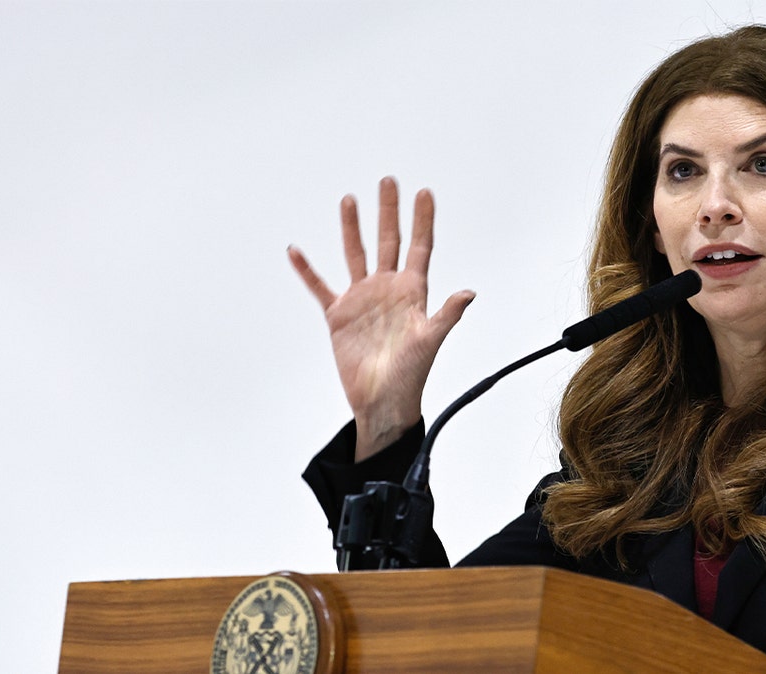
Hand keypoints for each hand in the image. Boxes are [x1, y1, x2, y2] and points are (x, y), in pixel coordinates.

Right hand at [288, 177, 474, 461]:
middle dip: (389, 212)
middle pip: (388, 241)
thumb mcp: (430, 340)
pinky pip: (320, 286)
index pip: (420, 248)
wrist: (382, 401)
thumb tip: (469, 292)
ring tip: (350, 200)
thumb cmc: (410, 374)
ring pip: (355, 255)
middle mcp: (388, 289)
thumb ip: (447, 315)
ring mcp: (363, 299)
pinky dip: (307, 270)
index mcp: (413, 292)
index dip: (422, 221)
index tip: (424, 192)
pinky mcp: (339, 315)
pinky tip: (296, 250)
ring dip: (352, 228)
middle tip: (389, 180)